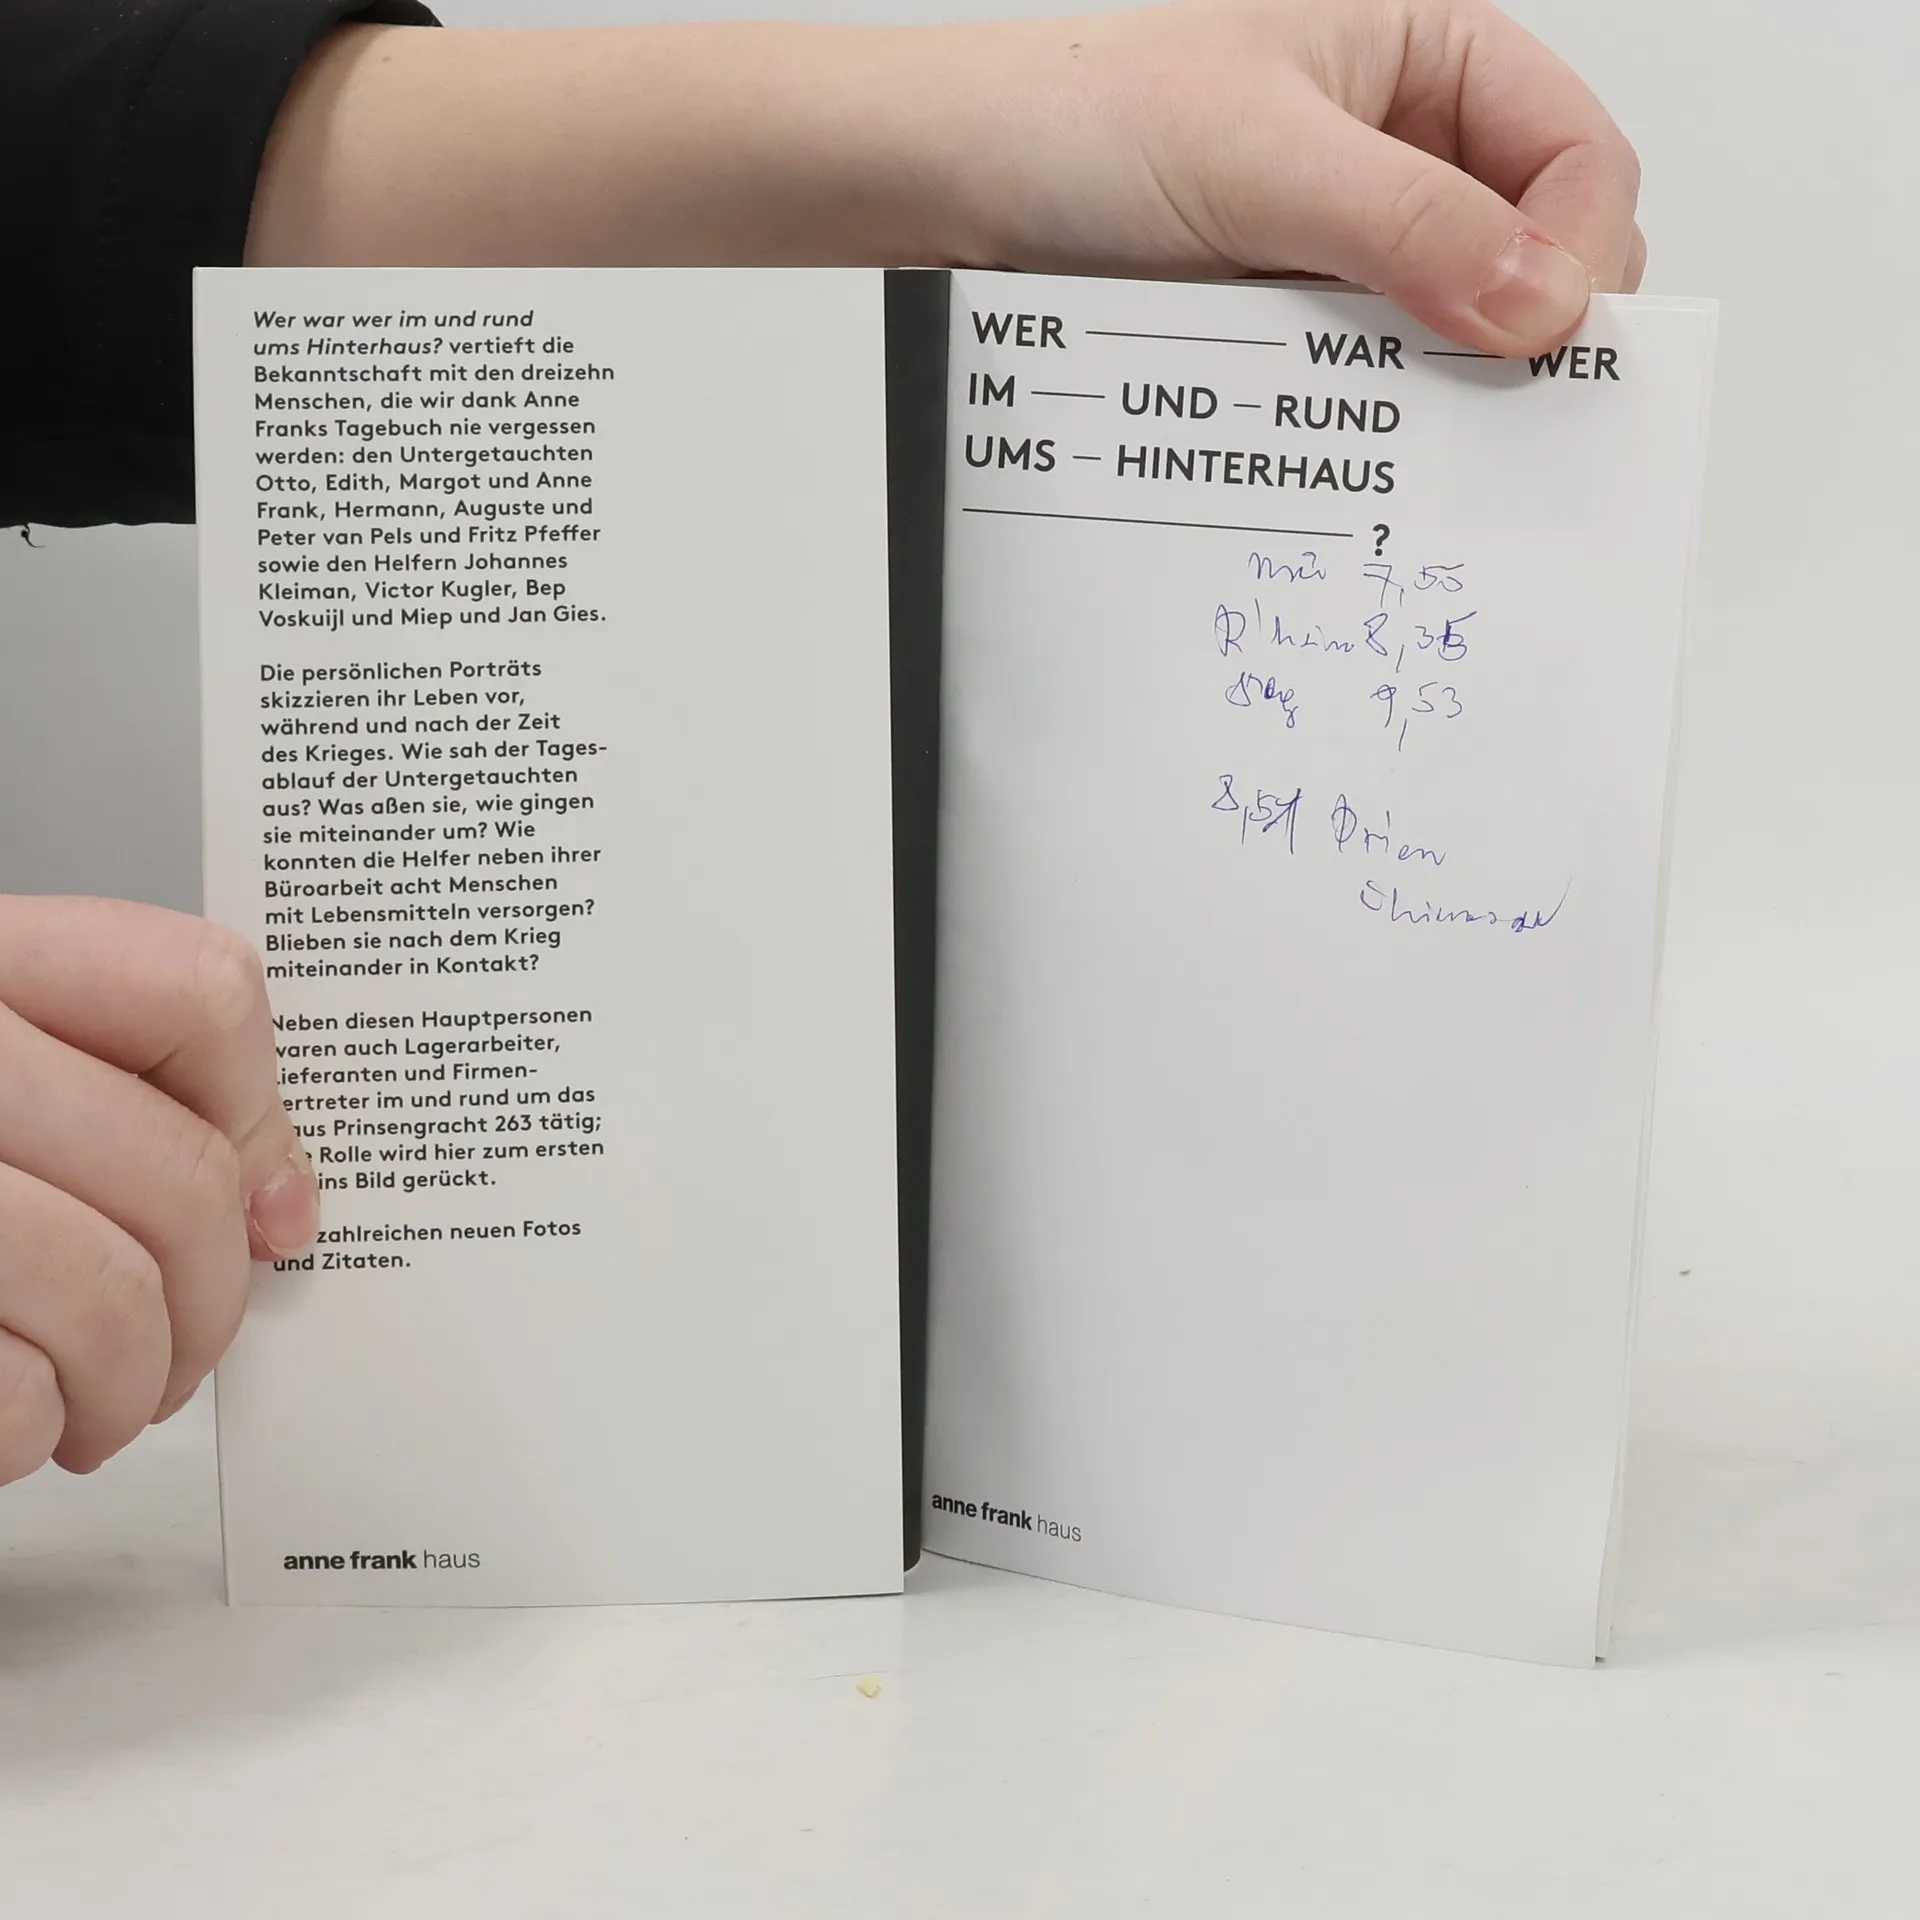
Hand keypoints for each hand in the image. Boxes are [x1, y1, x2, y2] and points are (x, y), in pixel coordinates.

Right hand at [0, 898, 315, 1484]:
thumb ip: (125, 1103)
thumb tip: (279, 1204)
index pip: (195, 990)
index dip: (257, 1113)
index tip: (263, 1198)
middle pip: (175, 1175)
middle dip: (211, 1299)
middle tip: (184, 1347)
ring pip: (109, 1293)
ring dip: (135, 1382)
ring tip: (105, 1402)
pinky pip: (9, 1390)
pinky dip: (32, 1431)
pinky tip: (15, 1418)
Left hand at [943, 0, 1642, 353]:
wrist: (957, 186)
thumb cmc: (1082, 122)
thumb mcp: (1262, 160)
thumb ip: (1411, 227)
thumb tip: (1543, 303)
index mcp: (1430, 57)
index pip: (1580, 158)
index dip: (1580, 250)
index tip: (1542, 337)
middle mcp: (1405, 146)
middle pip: (1538, 250)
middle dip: (1521, 323)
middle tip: (1485, 399)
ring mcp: (1354, 238)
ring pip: (1459, 325)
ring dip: (1442, 378)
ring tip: (1404, 423)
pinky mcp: (1298, 314)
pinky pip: (1375, 373)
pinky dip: (1373, 409)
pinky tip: (1347, 431)